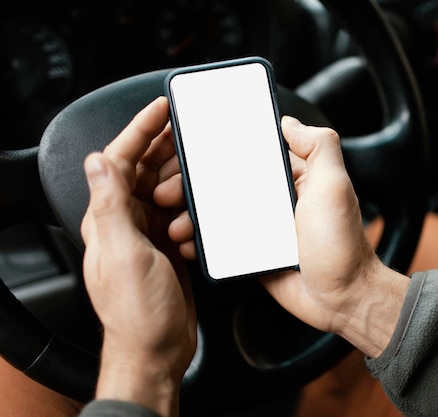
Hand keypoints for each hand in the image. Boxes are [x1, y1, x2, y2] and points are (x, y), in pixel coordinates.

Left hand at [81, 97, 196, 416]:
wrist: (157, 348)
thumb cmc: (138, 311)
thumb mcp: (124, 254)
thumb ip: (110, 205)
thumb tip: (97, 160)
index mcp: (108, 218)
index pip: (118, 160)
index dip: (138, 129)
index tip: (160, 108)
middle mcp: (125, 222)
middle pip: (144, 168)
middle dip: (166, 149)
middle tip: (190, 132)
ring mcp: (147, 234)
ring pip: (164, 188)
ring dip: (182, 180)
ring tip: (197, 174)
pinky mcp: (167, 246)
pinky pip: (180, 212)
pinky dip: (192, 208)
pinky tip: (199, 212)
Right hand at [169, 115, 408, 356]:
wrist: (341, 299)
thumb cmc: (341, 243)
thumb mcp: (334, 187)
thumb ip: (319, 147)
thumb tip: (288, 122)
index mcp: (294, 178)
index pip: (249, 154)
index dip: (216, 152)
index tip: (187, 153)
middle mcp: (276, 199)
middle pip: (225, 183)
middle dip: (192, 184)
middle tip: (166, 191)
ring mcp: (263, 226)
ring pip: (218, 213)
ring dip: (191, 214)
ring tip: (174, 223)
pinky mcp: (254, 252)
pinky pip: (222, 241)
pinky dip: (201, 241)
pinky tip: (186, 243)